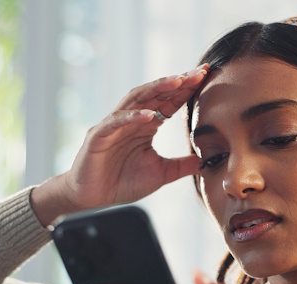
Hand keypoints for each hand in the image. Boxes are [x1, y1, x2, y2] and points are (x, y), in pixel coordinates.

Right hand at [31, 65, 207, 224]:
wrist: (90, 199)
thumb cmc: (121, 183)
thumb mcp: (159, 175)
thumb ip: (180, 166)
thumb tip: (204, 161)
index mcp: (145, 126)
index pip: (169, 102)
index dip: (187, 90)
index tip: (206, 77)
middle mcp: (130, 120)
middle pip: (155, 94)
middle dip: (177, 82)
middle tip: (199, 72)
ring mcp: (113, 125)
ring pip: (136, 100)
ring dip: (157, 89)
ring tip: (178, 81)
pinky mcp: (98, 136)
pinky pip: (116, 121)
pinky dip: (133, 116)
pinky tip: (150, 115)